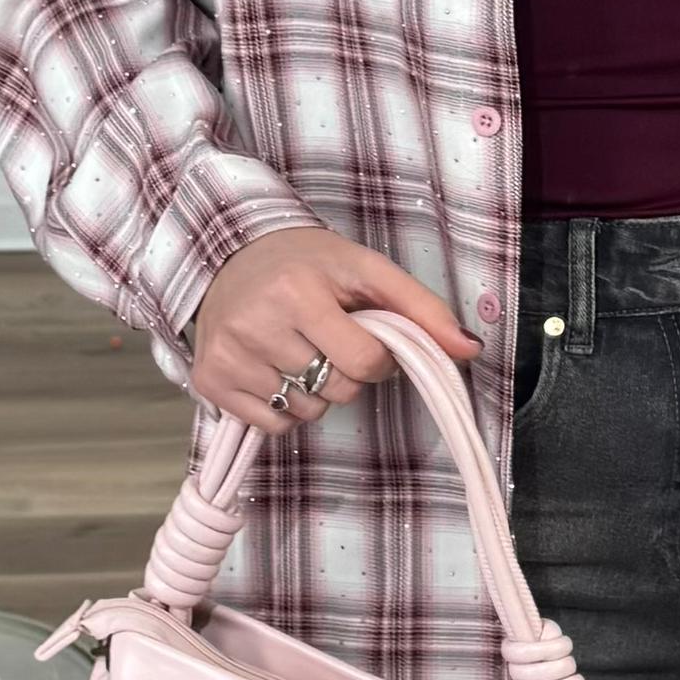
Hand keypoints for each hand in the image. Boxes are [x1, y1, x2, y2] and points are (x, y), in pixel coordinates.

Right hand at [193, 224, 477, 426]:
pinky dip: (284, 409)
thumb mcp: (366, 270)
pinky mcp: (209, 380)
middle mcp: (256, 323)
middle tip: (327, 341)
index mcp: (298, 291)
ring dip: (314, 394)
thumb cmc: (307, 264)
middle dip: (345, 374)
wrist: (228, 254)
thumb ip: (422, 309)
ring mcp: (229, 355)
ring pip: (304, 412)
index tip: (364, 337)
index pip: (364, 361)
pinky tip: (275, 371)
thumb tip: (470, 350)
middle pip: (335, 391)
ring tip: (298, 352)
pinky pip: (271, 425)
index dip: (377, 359)